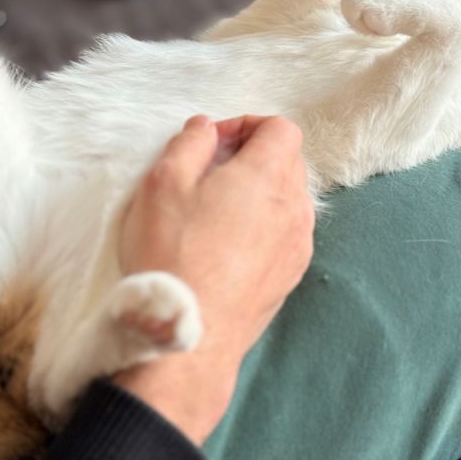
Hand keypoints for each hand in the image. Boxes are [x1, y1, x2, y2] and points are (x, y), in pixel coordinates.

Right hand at [114, 115, 314, 444]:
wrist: (191, 334)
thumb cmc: (172, 255)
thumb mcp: (163, 183)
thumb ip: (189, 144)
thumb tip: (206, 128)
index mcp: (268, 177)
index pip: (281, 128)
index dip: (247, 125)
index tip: (214, 143)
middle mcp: (294, 208)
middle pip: (289, 161)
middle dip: (253, 156)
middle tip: (210, 173)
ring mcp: (297, 246)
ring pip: (290, 200)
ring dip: (260, 193)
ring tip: (215, 212)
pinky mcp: (290, 277)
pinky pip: (286, 235)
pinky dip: (264, 227)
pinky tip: (226, 246)